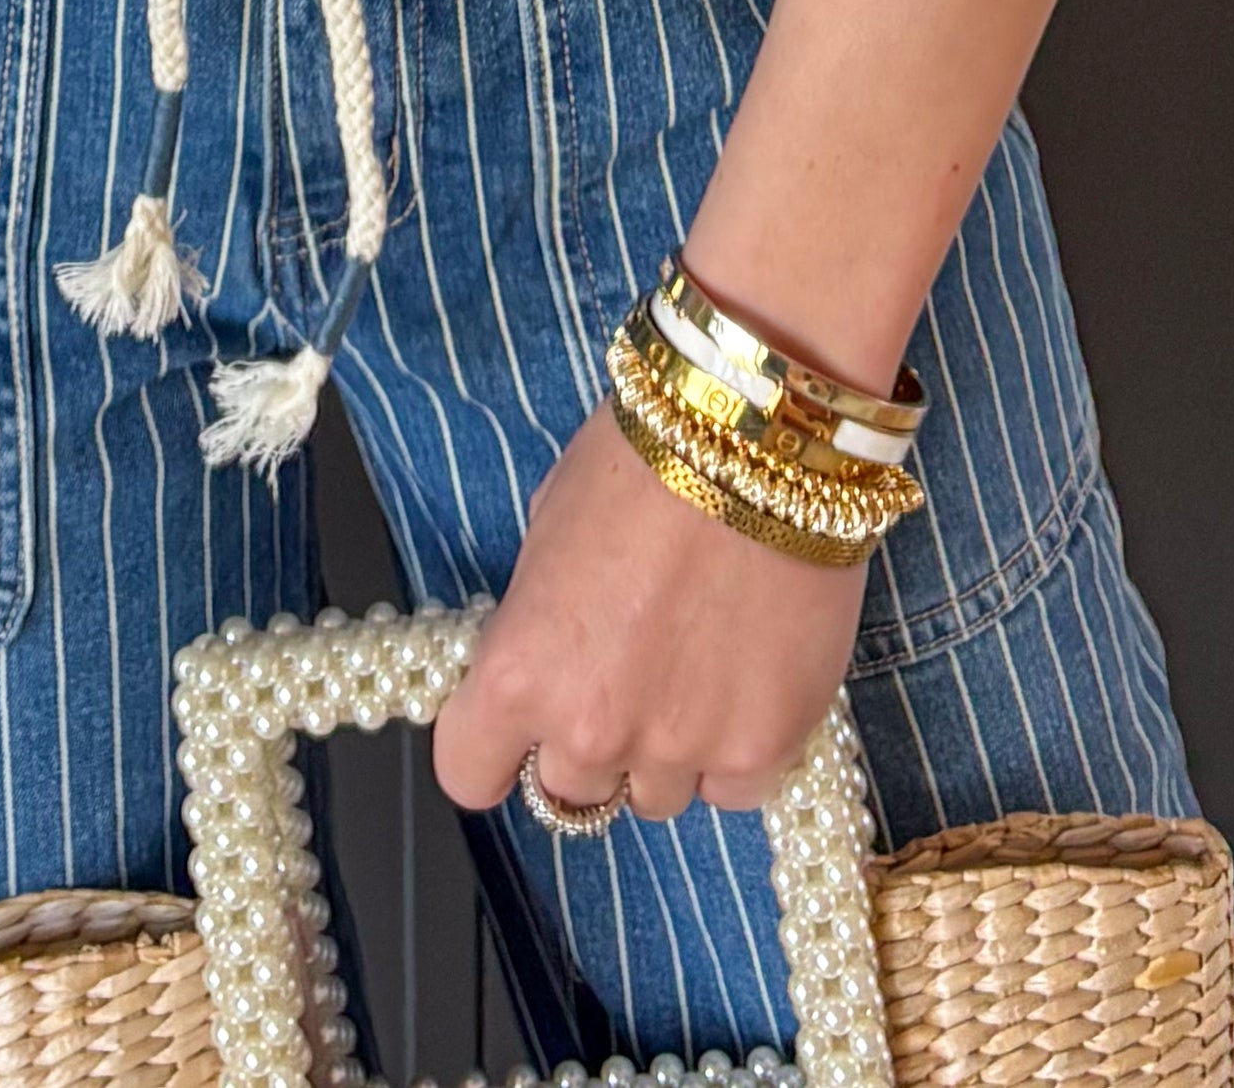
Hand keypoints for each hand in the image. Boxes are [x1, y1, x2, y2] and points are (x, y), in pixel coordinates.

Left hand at [433, 400, 868, 824]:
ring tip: (696, 662)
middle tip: (626, 672)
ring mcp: (681, 749)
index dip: (493, 749)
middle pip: (571, 790)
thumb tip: (546, 656)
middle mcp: (592, 729)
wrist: (758, 439)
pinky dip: (735, 749)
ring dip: (666, 747)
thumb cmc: (644, 459)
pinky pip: (733, 789)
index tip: (516, 728)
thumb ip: (537, 621)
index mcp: (518, 674)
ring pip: (656, 795)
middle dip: (590, 738)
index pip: (470, 772)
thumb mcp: (548, 527)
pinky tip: (745, 677)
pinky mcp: (762, 749)